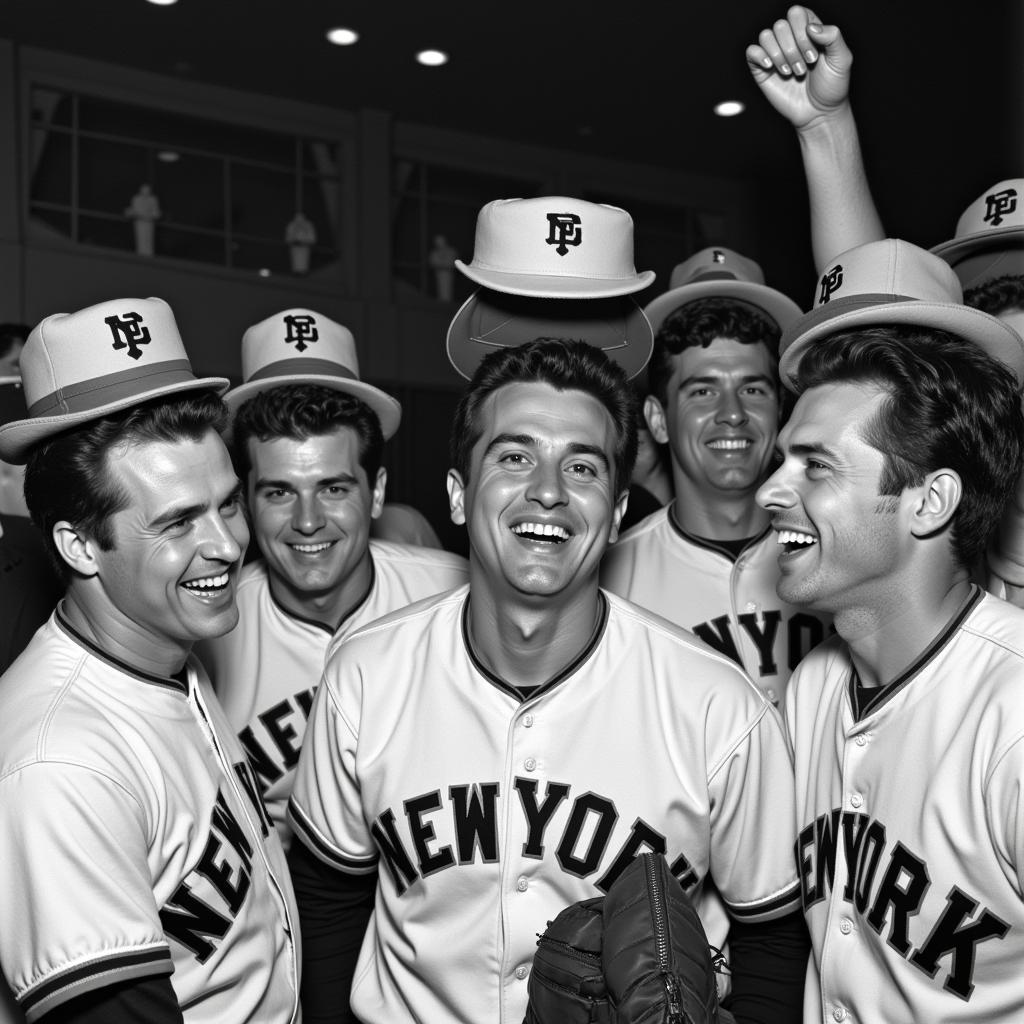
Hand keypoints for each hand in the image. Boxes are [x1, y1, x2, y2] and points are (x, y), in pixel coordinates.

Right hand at [746, 6, 852, 129]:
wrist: (818, 113)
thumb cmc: (831, 86)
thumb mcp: (842, 59)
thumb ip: (833, 36)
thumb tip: (810, 27)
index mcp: (808, 29)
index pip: (796, 14)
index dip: (802, 32)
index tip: (813, 56)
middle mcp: (790, 38)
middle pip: (780, 25)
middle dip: (792, 49)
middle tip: (803, 69)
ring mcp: (774, 53)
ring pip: (766, 36)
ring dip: (779, 56)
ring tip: (790, 73)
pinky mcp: (761, 69)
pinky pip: (751, 51)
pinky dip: (760, 57)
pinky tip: (771, 68)